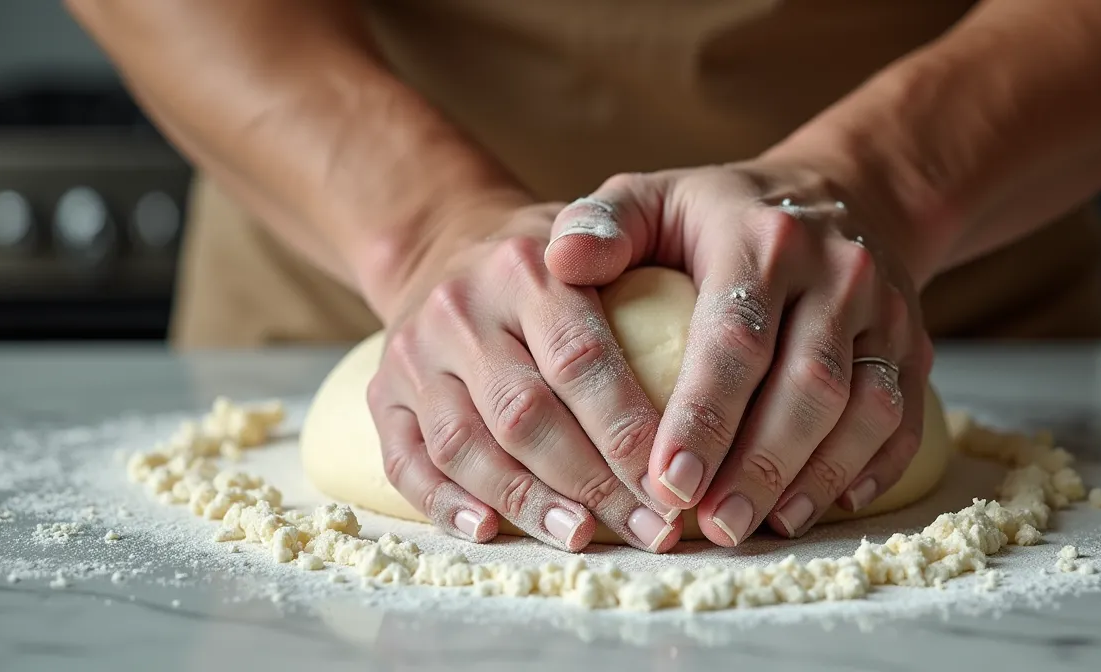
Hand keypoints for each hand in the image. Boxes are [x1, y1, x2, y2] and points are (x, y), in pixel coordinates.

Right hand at [366, 198, 680, 551]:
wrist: (445, 243)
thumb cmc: (552, 262)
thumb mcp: (599, 244)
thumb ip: (647, 284)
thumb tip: (720, 367)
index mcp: (526, 268)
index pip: (582, 360)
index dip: (630, 432)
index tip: (677, 486)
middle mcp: (462, 308)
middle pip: (526, 413)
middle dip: (593, 482)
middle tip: (650, 532)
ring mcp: (414, 354)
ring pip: (466, 444)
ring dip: (526, 502)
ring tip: (582, 538)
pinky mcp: (380, 394)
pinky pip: (405, 461)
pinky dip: (444, 504)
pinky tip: (487, 533)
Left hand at [544, 158, 932, 545]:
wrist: (842, 193)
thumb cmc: (720, 214)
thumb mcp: (654, 196)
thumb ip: (602, 225)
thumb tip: (560, 264)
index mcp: (762, 239)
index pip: (735, 338)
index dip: (704, 416)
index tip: (666, 482)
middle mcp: (838, 271)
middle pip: (807, 385)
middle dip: (758, 467)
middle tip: (712, 528)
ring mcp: (888, 310)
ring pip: (865, 409)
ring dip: (814, 478)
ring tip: (759, 527)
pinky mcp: (917, 345)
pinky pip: (905, 417)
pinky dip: (872, 469)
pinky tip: (824, 505)